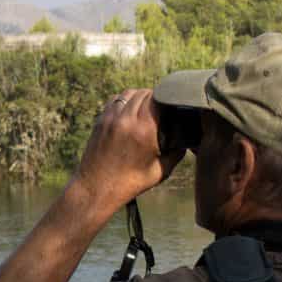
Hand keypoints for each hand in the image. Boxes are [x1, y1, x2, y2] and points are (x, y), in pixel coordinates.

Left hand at [72, 90, 183, 209]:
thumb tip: (185, 143)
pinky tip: (129, 110)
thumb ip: (176, 155)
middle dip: (154, 97)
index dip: (167, 98)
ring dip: (139, 96)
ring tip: (146, 106)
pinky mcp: (100, 121)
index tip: (172, 104)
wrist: (95, 189)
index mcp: (144, 130)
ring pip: (128, 93)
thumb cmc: (129, 183)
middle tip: (161, 106)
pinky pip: (114, 100)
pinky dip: (124, 101)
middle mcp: (126, 119)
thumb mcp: (159, 172)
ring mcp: (110, 118)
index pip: (157, 98)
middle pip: (143, 93)